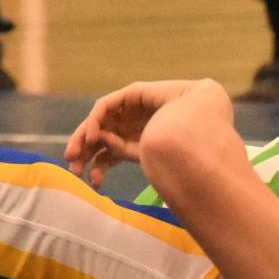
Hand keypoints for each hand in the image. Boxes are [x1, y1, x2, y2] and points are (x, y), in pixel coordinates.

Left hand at [64, 80, 216, 188]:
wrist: (204, 126)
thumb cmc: (184, 146)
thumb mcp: (145, 155)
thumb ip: (121, 150)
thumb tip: (100, 144)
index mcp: (139, 143)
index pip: (110, 153)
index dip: (99, 167)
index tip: (93, 184)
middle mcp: (133, 125)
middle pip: (100, 138)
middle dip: (85, 153)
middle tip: (74, 170)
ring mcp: (132, 109)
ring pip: (99, 122)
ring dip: (84, 137)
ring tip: (76, 155)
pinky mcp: (132, 93)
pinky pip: (106, 106)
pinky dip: (96, 120)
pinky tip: (93, 136)